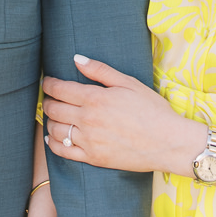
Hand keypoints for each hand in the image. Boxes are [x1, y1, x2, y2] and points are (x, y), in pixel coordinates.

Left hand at [43, 55, 203, 175]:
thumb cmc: (152, 110)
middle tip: (48, 98)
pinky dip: (53, 143)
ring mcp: (89, 141)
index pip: (60, 89)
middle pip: (53, 109)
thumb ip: (100, 70)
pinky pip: (63, 151)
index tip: (47, 82)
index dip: (49, 84)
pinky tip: (52, 137)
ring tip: (52, 115)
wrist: (168, 142)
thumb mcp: (129, 83)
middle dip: (47, 101)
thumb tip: (76, 58)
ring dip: (49, 120)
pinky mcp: (93, 158)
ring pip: (56, 129)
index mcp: (95, 98)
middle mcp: (87, 120)